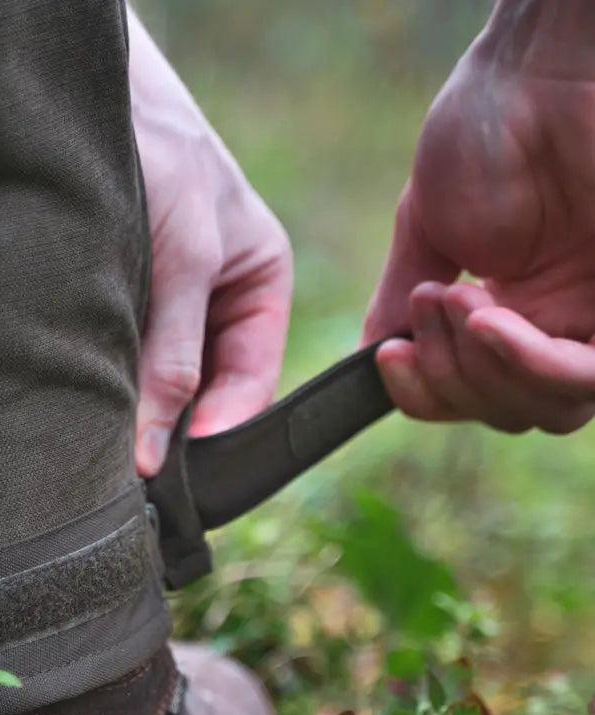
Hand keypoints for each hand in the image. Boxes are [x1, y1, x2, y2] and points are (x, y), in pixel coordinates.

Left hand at [129, 12, 291, 475]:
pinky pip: (115, 360)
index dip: (222, 429)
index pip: (251, 383)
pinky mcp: (114, 307)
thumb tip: (153, 451)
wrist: (89, 98)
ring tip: (104, 444)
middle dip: (172, 428)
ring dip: (132, 408)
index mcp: (258, 291)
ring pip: (155, 381)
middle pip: (202, 392)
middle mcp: (212, 307)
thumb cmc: (164, 154)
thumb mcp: (185, 256)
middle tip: (135, 472)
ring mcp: (162, 310)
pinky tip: (80, 403)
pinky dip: (101, 382)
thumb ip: (174, 353)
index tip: (178, 466)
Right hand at [363, 16, 594, 434]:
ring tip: (458, 306)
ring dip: (485, 373)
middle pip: (507, 412)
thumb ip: (402, 301)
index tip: (390, 357)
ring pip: (547, 408)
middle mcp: (557, 320)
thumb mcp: (426, 228)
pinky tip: (490, 322)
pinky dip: (531, 365)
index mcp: (509, 310)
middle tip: (426, 309)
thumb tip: (376, 361)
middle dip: (450, 379)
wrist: (545, 67)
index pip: (469, 394)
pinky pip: (586, 377)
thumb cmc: (487, 126)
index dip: (426, 395)